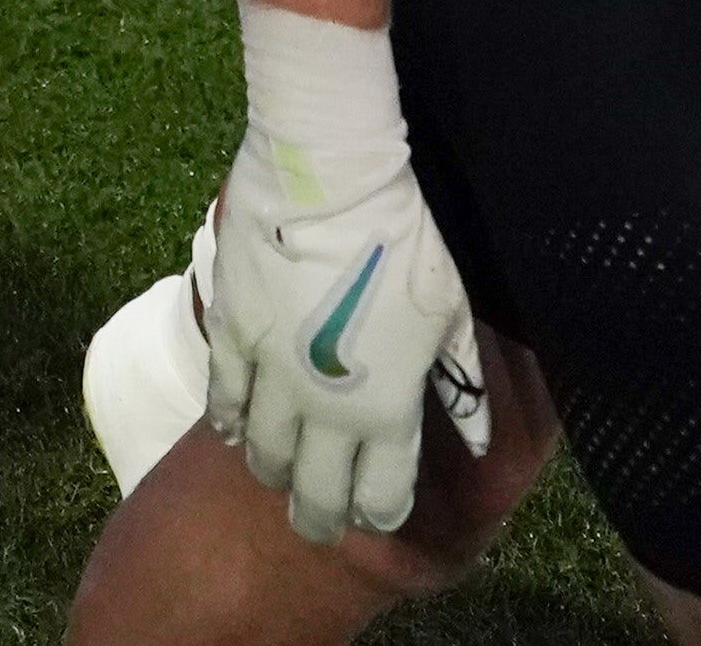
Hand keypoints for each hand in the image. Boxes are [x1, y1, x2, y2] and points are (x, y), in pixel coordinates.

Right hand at [200, 1, 489, 544]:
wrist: (331, 173)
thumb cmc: (405, 237)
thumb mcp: (452, 311)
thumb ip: (464, 384)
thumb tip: (479, 441)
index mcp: (386, 407)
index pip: (380, 495)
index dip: (379, 514)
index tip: (378, 513)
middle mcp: (324, 406)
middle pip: (314, 491)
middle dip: (319, 518)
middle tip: (317, 527)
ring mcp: (269, 372)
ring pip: (261, 452)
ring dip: (272, 472)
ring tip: (278, 475)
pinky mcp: (231, 332)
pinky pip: (221, 398)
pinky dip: (228, 421)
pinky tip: (231, 430)